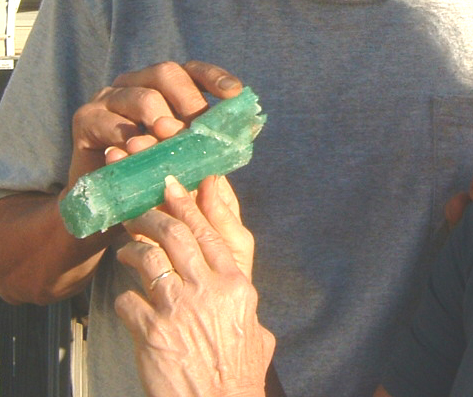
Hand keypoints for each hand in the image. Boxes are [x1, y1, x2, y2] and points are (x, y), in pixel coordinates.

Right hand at [67, 61, 242, 189]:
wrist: (104, 202)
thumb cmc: (151, 174)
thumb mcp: (184, 156)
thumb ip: (208, 139)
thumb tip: (251, 126)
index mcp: (164, 85)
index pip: (194, 70)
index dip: (216, 78)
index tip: (235, 94)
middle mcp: (136, 82)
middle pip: (167, 73)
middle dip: (188, 99)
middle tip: (198, 127)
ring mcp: (109, 97)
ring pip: (141, 96)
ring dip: (160, 117)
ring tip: (170, 137)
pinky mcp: (85, 118)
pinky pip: (108, 121)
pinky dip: (126, 136)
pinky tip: (135, 150)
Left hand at [115, 176, 272, 396]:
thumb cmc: (239, 378)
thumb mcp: (258, 334)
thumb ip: (249, 307)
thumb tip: (245, 295)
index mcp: (236, 285)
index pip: (210, 233)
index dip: (192, 206)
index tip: (176, 186)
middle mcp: (208, 290)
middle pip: (178, 236)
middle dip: (157, 215)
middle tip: (141, 206)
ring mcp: (178, 309)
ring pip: (150, 260)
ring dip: (134, 250)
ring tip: (126, 247)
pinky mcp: (151, 332)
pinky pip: (128, 301)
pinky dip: (124, 298)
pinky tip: (124, 300)